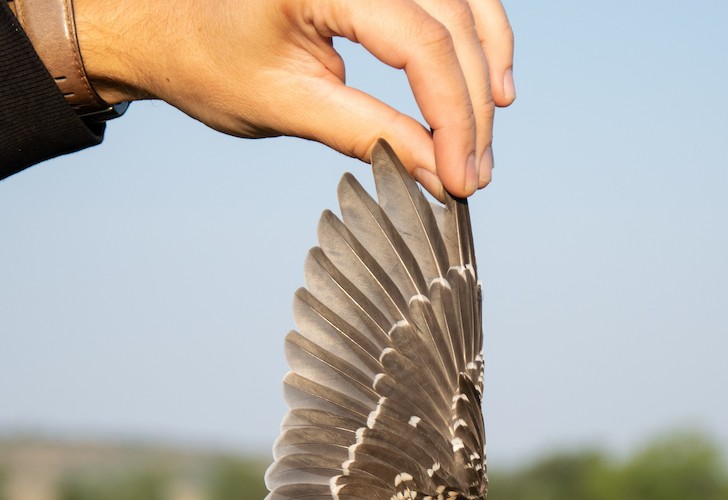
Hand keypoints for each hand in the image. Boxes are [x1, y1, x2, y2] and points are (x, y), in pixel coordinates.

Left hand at [73, 0, 513, 196]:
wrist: (167, 21)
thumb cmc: (208, 61)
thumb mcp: (287, 106)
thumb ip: (369, 135)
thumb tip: (440, 173)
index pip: (419, 41)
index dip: (452, 115)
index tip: (463, 177)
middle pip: (450, 20)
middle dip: (471, 104)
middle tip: (475, 173)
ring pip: (462, 1)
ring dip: (483, 70)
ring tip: (484, 140)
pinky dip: (471, 38)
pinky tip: (484, 85)